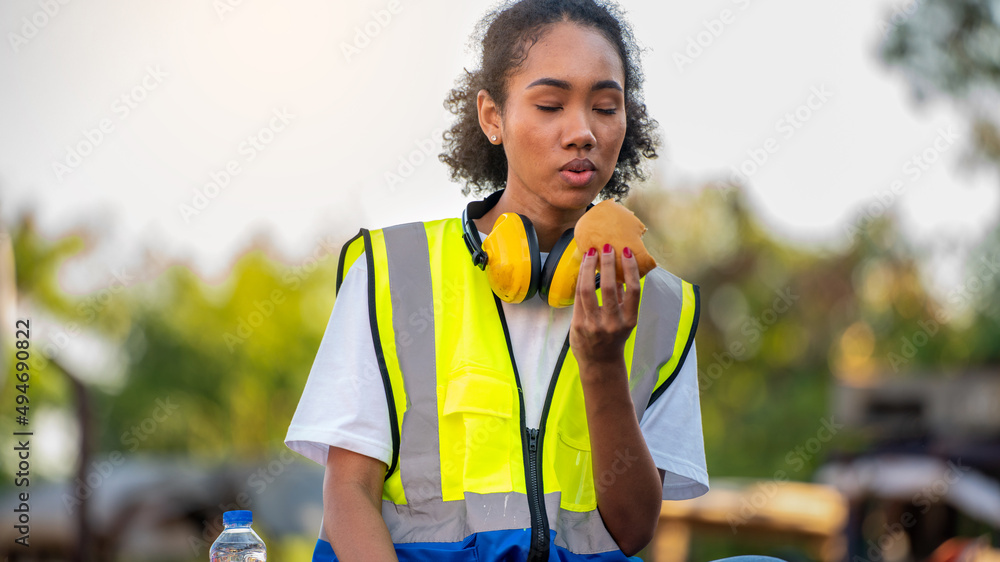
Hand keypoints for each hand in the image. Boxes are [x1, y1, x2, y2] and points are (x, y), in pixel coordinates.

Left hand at [569, 243, 640, 370]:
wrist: (600, 363)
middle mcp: (613, 323)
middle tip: (606, 246)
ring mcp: (594, 325)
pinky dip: (581, 279)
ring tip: (591, 253)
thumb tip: (622, 271)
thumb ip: (624, 299)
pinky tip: (583, 268)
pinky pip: (578, 297)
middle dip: (608, 263)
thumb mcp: (625, 321)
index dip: (630, 268)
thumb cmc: (614, 337)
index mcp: (629, 320)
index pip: (633, 290)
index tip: (627, 252)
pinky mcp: (578, 325)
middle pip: (610, 287)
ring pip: (589, 289)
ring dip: (590, 267)